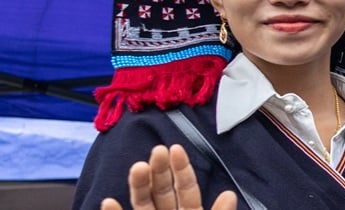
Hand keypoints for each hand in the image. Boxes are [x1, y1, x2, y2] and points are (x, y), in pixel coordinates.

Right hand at [101, 145, 237, 209]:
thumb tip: (230, 194)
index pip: (186, 189)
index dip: (181, 169)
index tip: (175, 148)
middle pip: (162, 191)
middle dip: (159, 170)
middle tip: (157, 150)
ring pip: (143, 203)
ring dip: (138, 185)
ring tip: (138, 167)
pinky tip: (108, 201)